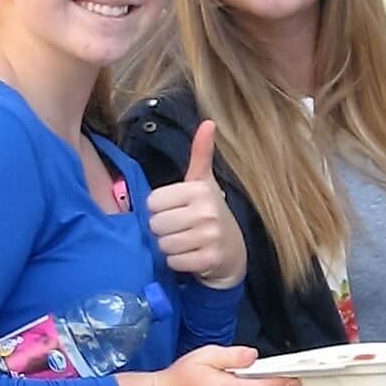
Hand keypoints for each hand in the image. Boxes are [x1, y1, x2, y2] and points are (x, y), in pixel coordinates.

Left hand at [145, 120, 245, 288]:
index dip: (160, 210)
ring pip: (163, 245)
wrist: (232, 252)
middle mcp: (206, 211)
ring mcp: (209, 236)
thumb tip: (208, 122)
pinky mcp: (209, 260)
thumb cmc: (210, 214)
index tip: (176, 211)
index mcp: (199, 189)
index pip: (153, 202)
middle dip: (164, 230)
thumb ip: (201, 154)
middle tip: (181, 230)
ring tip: (186, 243)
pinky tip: (191, 256)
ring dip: (170, 247)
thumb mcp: (204, 183)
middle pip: (156, 224)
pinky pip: (174, 262)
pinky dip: (178, 263)